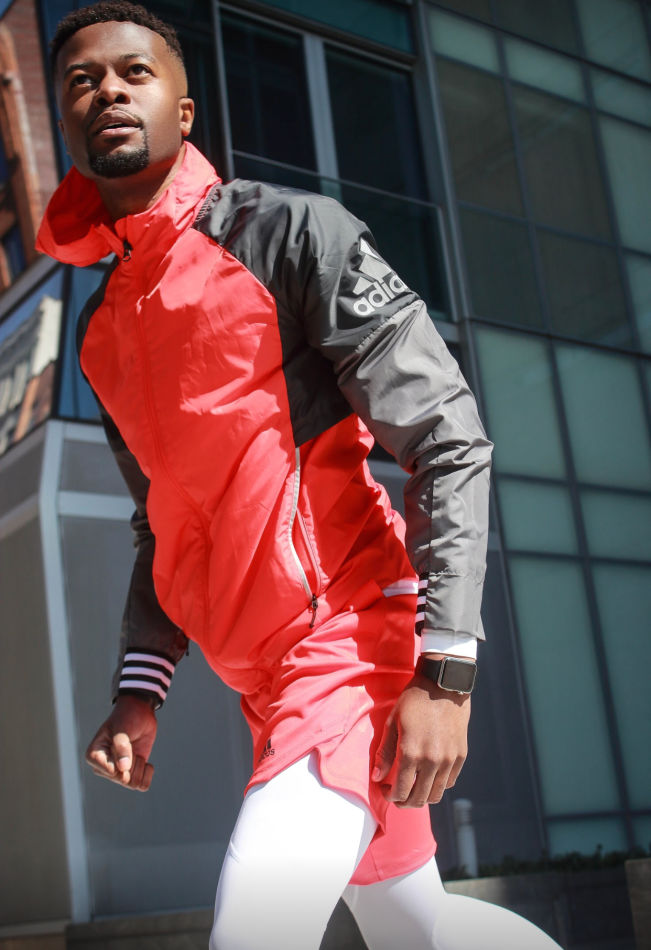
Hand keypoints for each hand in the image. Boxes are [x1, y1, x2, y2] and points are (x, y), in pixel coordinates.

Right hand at [86, 695, 157, 791]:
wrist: (140, 712)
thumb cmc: (126, 717)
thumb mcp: (122, 729)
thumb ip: (122, 747)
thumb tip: (123, 769)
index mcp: (94, 756)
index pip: (111, 772)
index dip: (124, 760)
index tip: (124, 742)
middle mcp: (104, 767)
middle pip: (123, 780)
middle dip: (134, 763)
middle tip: (132, 746)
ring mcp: (118, 772)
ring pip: (133, 784)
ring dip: (140, 767)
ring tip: (136, 752)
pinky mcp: (132, 772)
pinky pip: (142, 785)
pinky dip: (147, 774)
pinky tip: (146, 762)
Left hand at [372, 672, 469, 806]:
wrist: (443, 684)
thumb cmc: (413, 700)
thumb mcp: (393, 722)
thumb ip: (385, 753)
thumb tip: (377, 778)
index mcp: (411, 753)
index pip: (400, 791)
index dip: (390, 796)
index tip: (384, 790)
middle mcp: (432, 761)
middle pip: (418, 799)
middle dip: (404, 802)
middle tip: (397, 795)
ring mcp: (448, 759)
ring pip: (435, 795)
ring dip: (422, 797)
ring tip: (412, 788)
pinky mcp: (460, 755)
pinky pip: (449, 782)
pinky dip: (437, 785)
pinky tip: (428, 776)